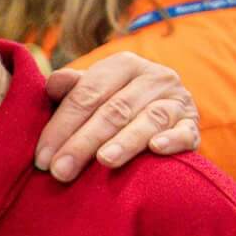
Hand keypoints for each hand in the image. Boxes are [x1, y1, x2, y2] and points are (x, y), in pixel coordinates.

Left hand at [36, 52, 198, 181]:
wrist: (164, 114)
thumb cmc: (113, 104)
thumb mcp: (93, 92)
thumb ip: (72, 89)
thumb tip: (53, 85)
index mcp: (123, 64)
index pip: (87, 94)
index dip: (61, 125)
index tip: (42, 157)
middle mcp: (154, 76)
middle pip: (113, 110)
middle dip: (83, 142)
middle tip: (60, 170)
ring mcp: (178, 99)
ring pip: (148, 119)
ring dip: (125, 141)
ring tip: (103, 161)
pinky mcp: (193, 124)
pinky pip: (184, 131)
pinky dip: (171, 139)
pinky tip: (156, 149)